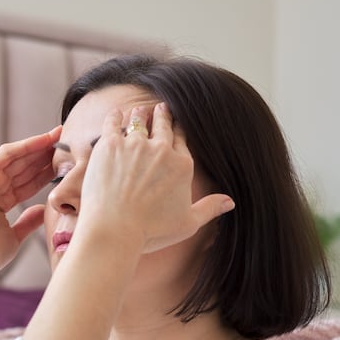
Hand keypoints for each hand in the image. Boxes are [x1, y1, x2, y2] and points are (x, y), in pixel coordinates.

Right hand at [0, 127, 59, 272]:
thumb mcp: (15, 237)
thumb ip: (28, 222)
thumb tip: (42, 210)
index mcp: (0, 203)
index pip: (28, 183)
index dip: (46, 174)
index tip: (67, 166)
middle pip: (25, 167)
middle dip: (45, 155)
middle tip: (67, 142)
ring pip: (18, 157)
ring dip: (38, 145)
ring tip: (59, 134)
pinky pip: (7, 154)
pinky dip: (26, 145)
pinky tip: (44, 139)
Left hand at [78, 102, 233, 255]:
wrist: (115, 229)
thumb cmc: (151, 231)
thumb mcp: (187, 223)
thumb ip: (209, 209)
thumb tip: (230, 202)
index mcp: (182, 165)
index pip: (181, 140)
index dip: (178, 130)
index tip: (175, 124)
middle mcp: (161, 150)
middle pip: (162, 125)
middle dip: (162, 115)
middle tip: (161, 108)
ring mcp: (135, 145)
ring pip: (139, 121)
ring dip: (140, 114)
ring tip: (140, 111)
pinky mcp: (110, 145)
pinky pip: (113, 123)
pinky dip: (115, 117)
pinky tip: (115, 114)